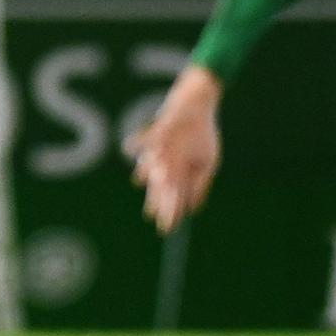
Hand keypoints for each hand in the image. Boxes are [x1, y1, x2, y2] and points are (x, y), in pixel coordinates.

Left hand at [125, 66, 222, 233]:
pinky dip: (138, 143)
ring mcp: (160, 148)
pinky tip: (128, 149)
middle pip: (159, 185)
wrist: (196, 107)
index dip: (169, 211)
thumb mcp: (207, 163)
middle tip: (154, 217)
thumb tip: (192, 209)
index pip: (171, 196)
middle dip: (158, 201)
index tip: (167, 228)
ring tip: (144, 185)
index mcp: (176, 172)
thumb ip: (199, 184)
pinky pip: (146, 137)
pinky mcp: (159, 131)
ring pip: (153, 165)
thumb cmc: (199, 135)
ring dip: (150, 175)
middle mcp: (165, 163)